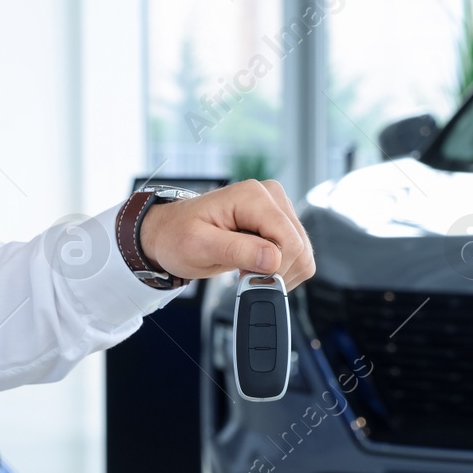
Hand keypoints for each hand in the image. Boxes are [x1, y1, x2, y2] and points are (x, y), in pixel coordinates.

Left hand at [137, 179, 315, 292]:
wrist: (169, 234)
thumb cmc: (177, 236)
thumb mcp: (199, 246)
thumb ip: (237, 251)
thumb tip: (273, 259)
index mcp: (253, 196)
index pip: (288, 239)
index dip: (275, 268)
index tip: (247, 277)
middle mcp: (270, 197)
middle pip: (299, 247)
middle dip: (276, 271)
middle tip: (244, 275)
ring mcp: (277, 209)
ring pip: (302, 253)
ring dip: (279, 272)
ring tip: (248, 270)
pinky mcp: (279, 224)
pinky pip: (297, 254)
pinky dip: (280, 270)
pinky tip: (256, 267)